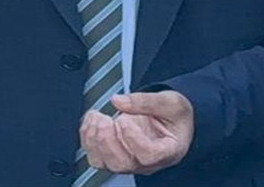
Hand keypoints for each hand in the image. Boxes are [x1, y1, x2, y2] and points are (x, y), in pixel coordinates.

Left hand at [79, 92, 193, 174]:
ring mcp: (129, 161)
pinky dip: (88, 137)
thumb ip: (146, 101)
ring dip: (94, 139)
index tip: (124, 119)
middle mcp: (147, 162)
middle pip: (122, 163)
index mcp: (167, 151)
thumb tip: (118, 100)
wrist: (172, 122)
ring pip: (105, 163)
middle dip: (107, 140)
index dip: (133, 139)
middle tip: (105, 119)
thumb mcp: (171, 102)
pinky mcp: (114, 156)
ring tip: (97, 117)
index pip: (148, 155)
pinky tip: (92, 120)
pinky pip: (95, 156)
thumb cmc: (175, 117)